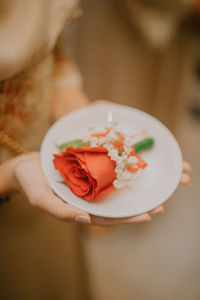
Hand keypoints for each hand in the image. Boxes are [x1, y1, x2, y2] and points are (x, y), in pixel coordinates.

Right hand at [0, 152, 190, 225]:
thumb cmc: (29, 183)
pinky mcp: (85, 173)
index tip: (147, 216)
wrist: (23, 167)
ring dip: (131, 192)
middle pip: (114, 207)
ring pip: (112, 192)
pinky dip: (118, 175)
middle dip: (136, 207)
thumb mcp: (40, 199)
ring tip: (152, 190)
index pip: (106, 218)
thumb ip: (60, 211)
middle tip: (159, 204)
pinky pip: (104, 176)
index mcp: (77, 209)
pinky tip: (130, 170)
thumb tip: (85, 220)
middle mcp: (85, 200)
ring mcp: (86, 186)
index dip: (126, 219)